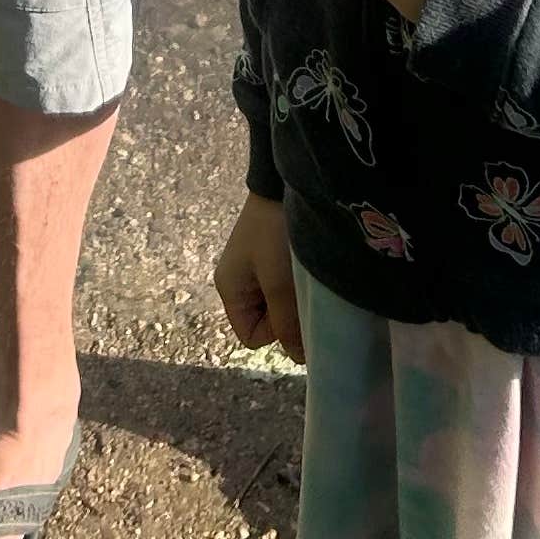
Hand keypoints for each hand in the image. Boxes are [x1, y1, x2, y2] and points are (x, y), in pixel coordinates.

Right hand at [214, 192, 303, 360]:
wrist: (283, 179)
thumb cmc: (276, 234)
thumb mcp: (280, 283)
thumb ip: (287, 324)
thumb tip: (299, 359)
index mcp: (230, 289)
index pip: (252, 336)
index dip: (275, 333)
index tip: (293, 310)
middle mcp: (240, 281)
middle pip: (268, 321)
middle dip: (288, 314)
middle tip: (304, 292)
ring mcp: (256, 267)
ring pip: (280, 302)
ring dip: (297, 296)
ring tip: (308, 277)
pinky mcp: (273, 253)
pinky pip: (287, 283)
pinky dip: (299, 281)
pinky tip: (310, 268)